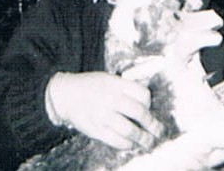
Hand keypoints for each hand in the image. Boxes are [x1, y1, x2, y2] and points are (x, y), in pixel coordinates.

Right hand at [46, 71, 162, 150]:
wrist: (65, 94)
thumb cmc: (90, 86)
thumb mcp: (107, 78)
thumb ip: (124, 88)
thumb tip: (146, 101)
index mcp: (114, 83)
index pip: (141, 93)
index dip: (149, 102)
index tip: (148, 108)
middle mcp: (109, 98)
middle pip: (139, 112)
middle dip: (152, 124)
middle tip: (157, 130)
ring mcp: (102, 115)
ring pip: (130, 130)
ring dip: (143, 138)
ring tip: (148, 141)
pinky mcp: (96, 130)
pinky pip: (117, 141)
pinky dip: (128, 144)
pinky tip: (131, 144)